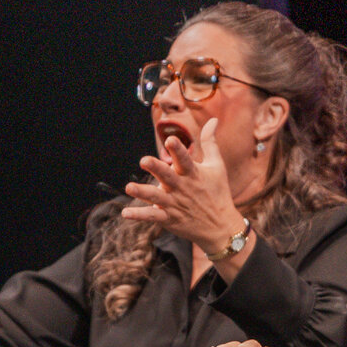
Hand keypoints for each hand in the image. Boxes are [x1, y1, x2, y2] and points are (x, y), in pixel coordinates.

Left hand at [122, 118, 247, 257]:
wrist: (221, 227)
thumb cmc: (218, 192)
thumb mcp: (217, 166)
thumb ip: (210, 142)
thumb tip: (213, 119)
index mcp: (193, 174)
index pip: (185, 159)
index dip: (178, 150)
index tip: (169, 139)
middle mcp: (183, 188)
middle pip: (167, 176)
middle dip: (156, 168)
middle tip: (143, 160)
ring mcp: (175, 204)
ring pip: (156, 197)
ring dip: (142, 192)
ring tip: (128, 187)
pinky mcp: (170, 219)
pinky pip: (153, 216)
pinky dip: (139, 215)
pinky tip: (125, 213)